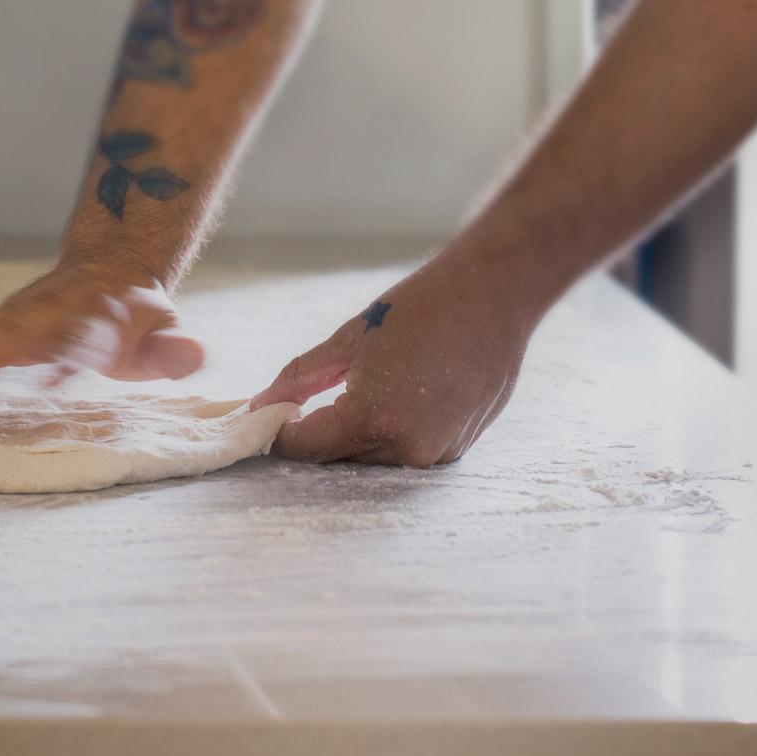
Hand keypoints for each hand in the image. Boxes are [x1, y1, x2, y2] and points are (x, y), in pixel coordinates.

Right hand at [0, 260, 205, 390]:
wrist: (112, 269)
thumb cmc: (138, 314)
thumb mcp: (166, 331)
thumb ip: (176, 348)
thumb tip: (195, 354)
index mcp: (87, 321)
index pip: (76, 343)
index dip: (66, 361)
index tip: (50, 382)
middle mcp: (40, 319)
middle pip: (1, 339)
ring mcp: (10, 323)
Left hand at [249, 255, 534, 465]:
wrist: (493, 296)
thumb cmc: (420, 308)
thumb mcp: (349, 340)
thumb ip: (302, 377)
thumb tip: (262, 403)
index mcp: (373, 418)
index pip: (306, 448)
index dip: (282, 433)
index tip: (273, 415)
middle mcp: (407, 446)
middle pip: (339, 457)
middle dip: (319, 434)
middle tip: (309, 402)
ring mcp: (436, 451)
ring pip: (374, 459)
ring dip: (358, 436)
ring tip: (365, 389)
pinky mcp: (457, 448)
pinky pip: (408, 452)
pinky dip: (393, 433)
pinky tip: (402, 395)